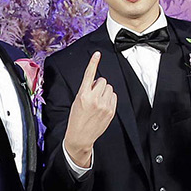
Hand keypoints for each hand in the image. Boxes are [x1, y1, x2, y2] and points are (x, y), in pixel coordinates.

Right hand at [61, 51, 118, 167]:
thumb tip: (96, 83)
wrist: (80, 136)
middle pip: (102, 81)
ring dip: (104, 92)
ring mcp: (104, 105)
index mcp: (83, 95)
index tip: (97, 54)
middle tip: (92, 95)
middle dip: (98, 85)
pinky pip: (114, 96)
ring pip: (109, 88)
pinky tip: (103, 106)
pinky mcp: (111, 111)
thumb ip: (86, 90)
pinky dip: (109, 98)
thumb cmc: (76, 119)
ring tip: (97, 102)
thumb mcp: (77, 101)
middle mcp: (94, 99)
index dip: (93, 63)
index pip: (89, 75)